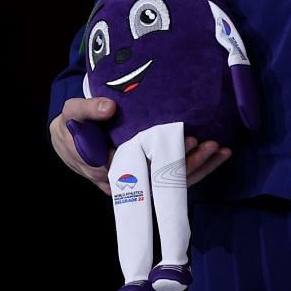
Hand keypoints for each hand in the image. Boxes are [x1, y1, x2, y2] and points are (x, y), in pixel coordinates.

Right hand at [47, 97, 234, 192]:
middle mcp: (126, 182)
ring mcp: (138, 181)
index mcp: (107, 169)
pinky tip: (217, 155)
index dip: (167, 160)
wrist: (69, 138)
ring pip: (171, 183)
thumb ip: (87, 110)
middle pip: (161, 181)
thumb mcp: (72, 114)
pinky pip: (173, 177)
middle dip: (189, 164)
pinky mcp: (147, 175)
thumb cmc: (71, 126)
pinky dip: (196, 167)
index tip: (189, 140)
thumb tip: (109, 107)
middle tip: (212, 144)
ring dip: (198, 168)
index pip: (143, 171)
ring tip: (221, 149)